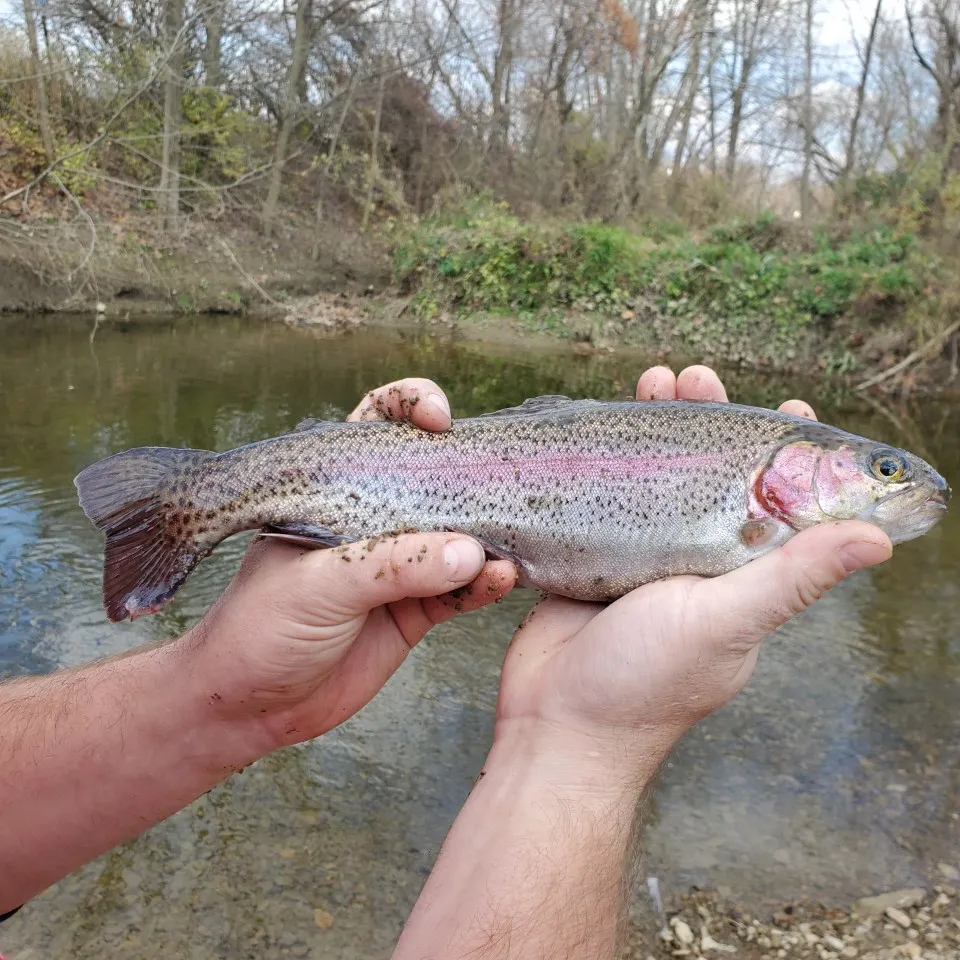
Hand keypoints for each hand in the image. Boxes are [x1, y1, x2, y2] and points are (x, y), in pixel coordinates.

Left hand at [186, 378, 517, 750]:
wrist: (247, 707)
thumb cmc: (259, 627)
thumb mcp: (317, 584)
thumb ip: (391, 565)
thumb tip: (470, 552)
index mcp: (335, 487)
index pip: (377, 422)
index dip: (410, 405)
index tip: (440, 418)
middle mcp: (372, 518)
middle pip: (432, 476)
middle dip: (468, 473)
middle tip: (498, 482)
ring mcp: (397, 565)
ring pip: (457, 536)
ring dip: (486, 536)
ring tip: (508, 545)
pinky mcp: (415, 610)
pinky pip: (461, 588)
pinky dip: (485, 583)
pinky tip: (501, 579)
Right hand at [492, 365, 892, 774]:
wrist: (555, 724)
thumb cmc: (645, 683)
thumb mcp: (725, 624)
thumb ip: (793, 578)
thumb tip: (880, 541)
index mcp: (742, 577)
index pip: (781, 505)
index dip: (789, 455)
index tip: (789, 409)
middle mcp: (698, 563)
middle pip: (713, 476)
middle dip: (708, 421)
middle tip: (693, 379)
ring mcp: (645, 559)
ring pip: (659, 478)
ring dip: (658, 428)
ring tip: (651, 381)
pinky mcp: (597, 559)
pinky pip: (610, 497)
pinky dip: (610, 459)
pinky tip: (604, 427)